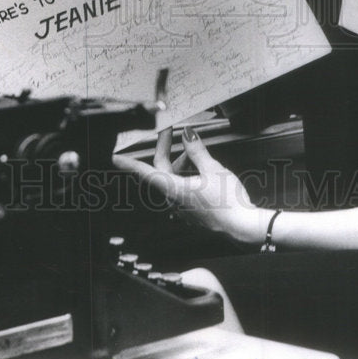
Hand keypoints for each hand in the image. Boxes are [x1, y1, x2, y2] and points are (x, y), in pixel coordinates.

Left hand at [113, 127, 270, 244]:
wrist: (243, 226)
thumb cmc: (229, 201)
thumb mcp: (213, 168)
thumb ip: (197, 150)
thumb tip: (187, 134)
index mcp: (174, 189)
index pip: (145, 172)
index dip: (129, 163)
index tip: (114, 158)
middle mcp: (175, 199)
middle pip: (161, 170)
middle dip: (164, 148)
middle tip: (171, 131)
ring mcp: (184, 206)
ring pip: (173, 179)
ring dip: (179, 161)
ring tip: (192, 147)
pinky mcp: (193, 210)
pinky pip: (183, 188)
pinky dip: (187, 174)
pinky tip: (200, 167)